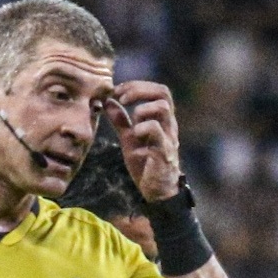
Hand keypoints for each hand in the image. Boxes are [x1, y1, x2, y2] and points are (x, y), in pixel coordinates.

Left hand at [105, 81, 182, 202]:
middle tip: (122, 98)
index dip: (137, 86)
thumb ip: (120, 121)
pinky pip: (156, 130)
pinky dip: (142, 129)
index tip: (117, 92)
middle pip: (163, 93)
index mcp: (162, 119)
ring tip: (132, 124)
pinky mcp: (164, 152)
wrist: (157, 192)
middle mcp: (169, 125)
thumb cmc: (146, 164)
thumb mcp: (129, 139)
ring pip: (162, 108)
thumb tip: (108, 102)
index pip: (157, 90)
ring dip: (142, 110)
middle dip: (139, 90)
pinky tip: (135, 138)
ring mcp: (168, 137)